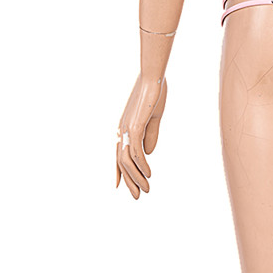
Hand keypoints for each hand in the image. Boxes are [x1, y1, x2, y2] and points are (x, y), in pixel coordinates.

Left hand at [116, 73, 167, 198]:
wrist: (153, 76)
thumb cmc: (154, 91)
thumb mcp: (153, 117)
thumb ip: (150, 135)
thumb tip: (148, 154)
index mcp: (125, 127)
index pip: (119, 154)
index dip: (119, 171)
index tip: (121, 187)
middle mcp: (122, 130)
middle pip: (121, 162)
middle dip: (129, 181)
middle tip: (137, 196)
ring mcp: (127, 129)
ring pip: (127, 161)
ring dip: (136, 177)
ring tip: (146, 189)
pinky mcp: (135, 126)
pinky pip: (136, 152)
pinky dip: (141, 165)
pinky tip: (148, 173)